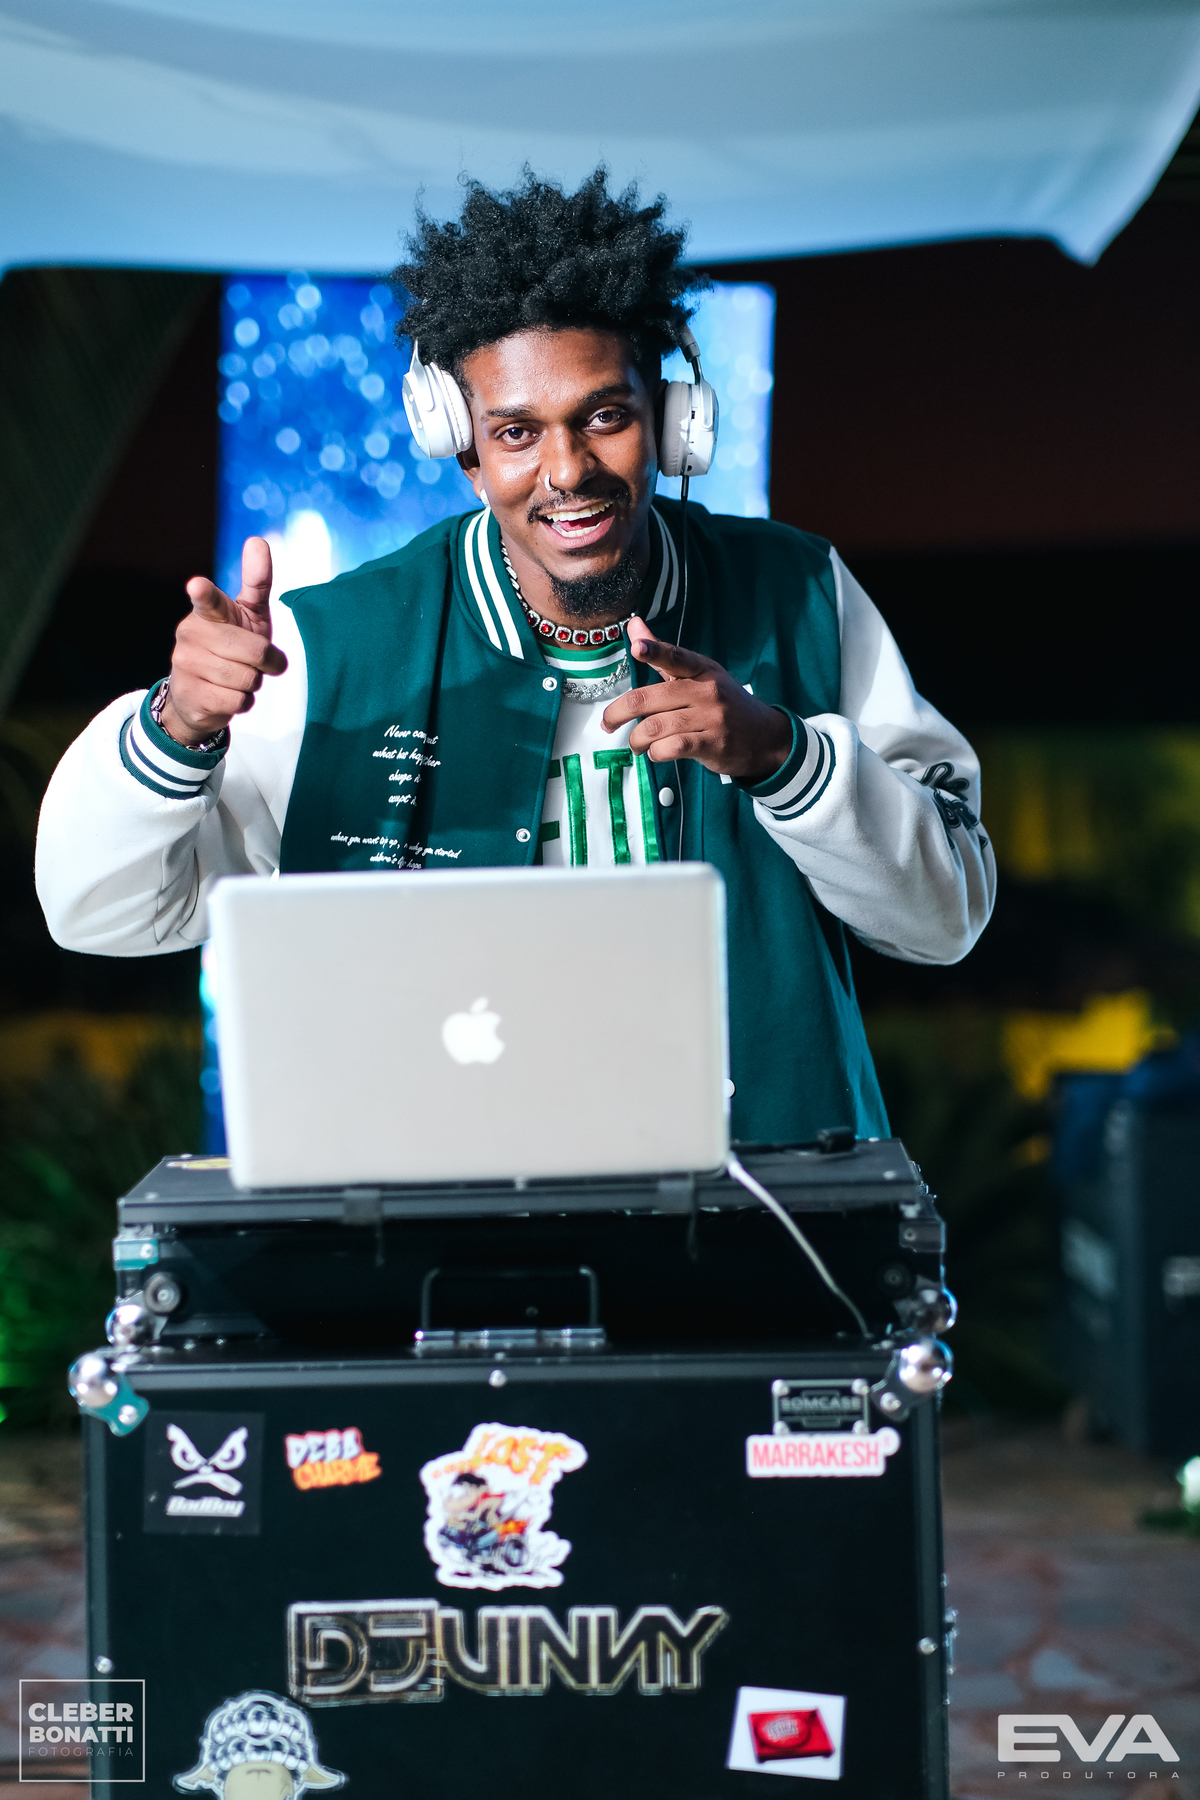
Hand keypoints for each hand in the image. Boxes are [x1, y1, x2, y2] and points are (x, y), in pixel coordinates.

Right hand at [161, 537, 286, 745]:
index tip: (198, 585)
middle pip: (254, 651)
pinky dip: (242, 702)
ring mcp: (186, 664)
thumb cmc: (232, 648)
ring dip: (253, 683)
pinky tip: (227, 695)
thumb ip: (256, 582)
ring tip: (238, 678)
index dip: (205, 593)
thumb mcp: (248, 615)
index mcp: (207, 612)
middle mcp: (190, 634)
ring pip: (248, 679)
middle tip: (258, 662)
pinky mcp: (191, 695)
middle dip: (265, 661)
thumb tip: (257, 540)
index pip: (208, 600)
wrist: (198, 697)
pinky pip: (238, 702)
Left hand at [601, 618, 791, 783]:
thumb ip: (663, 655)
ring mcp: (711, 718)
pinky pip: (673, 747)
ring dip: (637, 739)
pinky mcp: (713, 744)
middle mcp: (706, 691)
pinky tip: (656, 753)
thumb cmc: (725, 704)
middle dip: (619, 712)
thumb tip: (634, 626)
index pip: (675, 657)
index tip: (637, 649)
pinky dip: (656, 753)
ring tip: (636, 744)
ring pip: (656, 726)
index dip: (654, 651)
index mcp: (701, 670)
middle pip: (650, 698)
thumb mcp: (700, 675)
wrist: (766, 737)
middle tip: (608, 723)